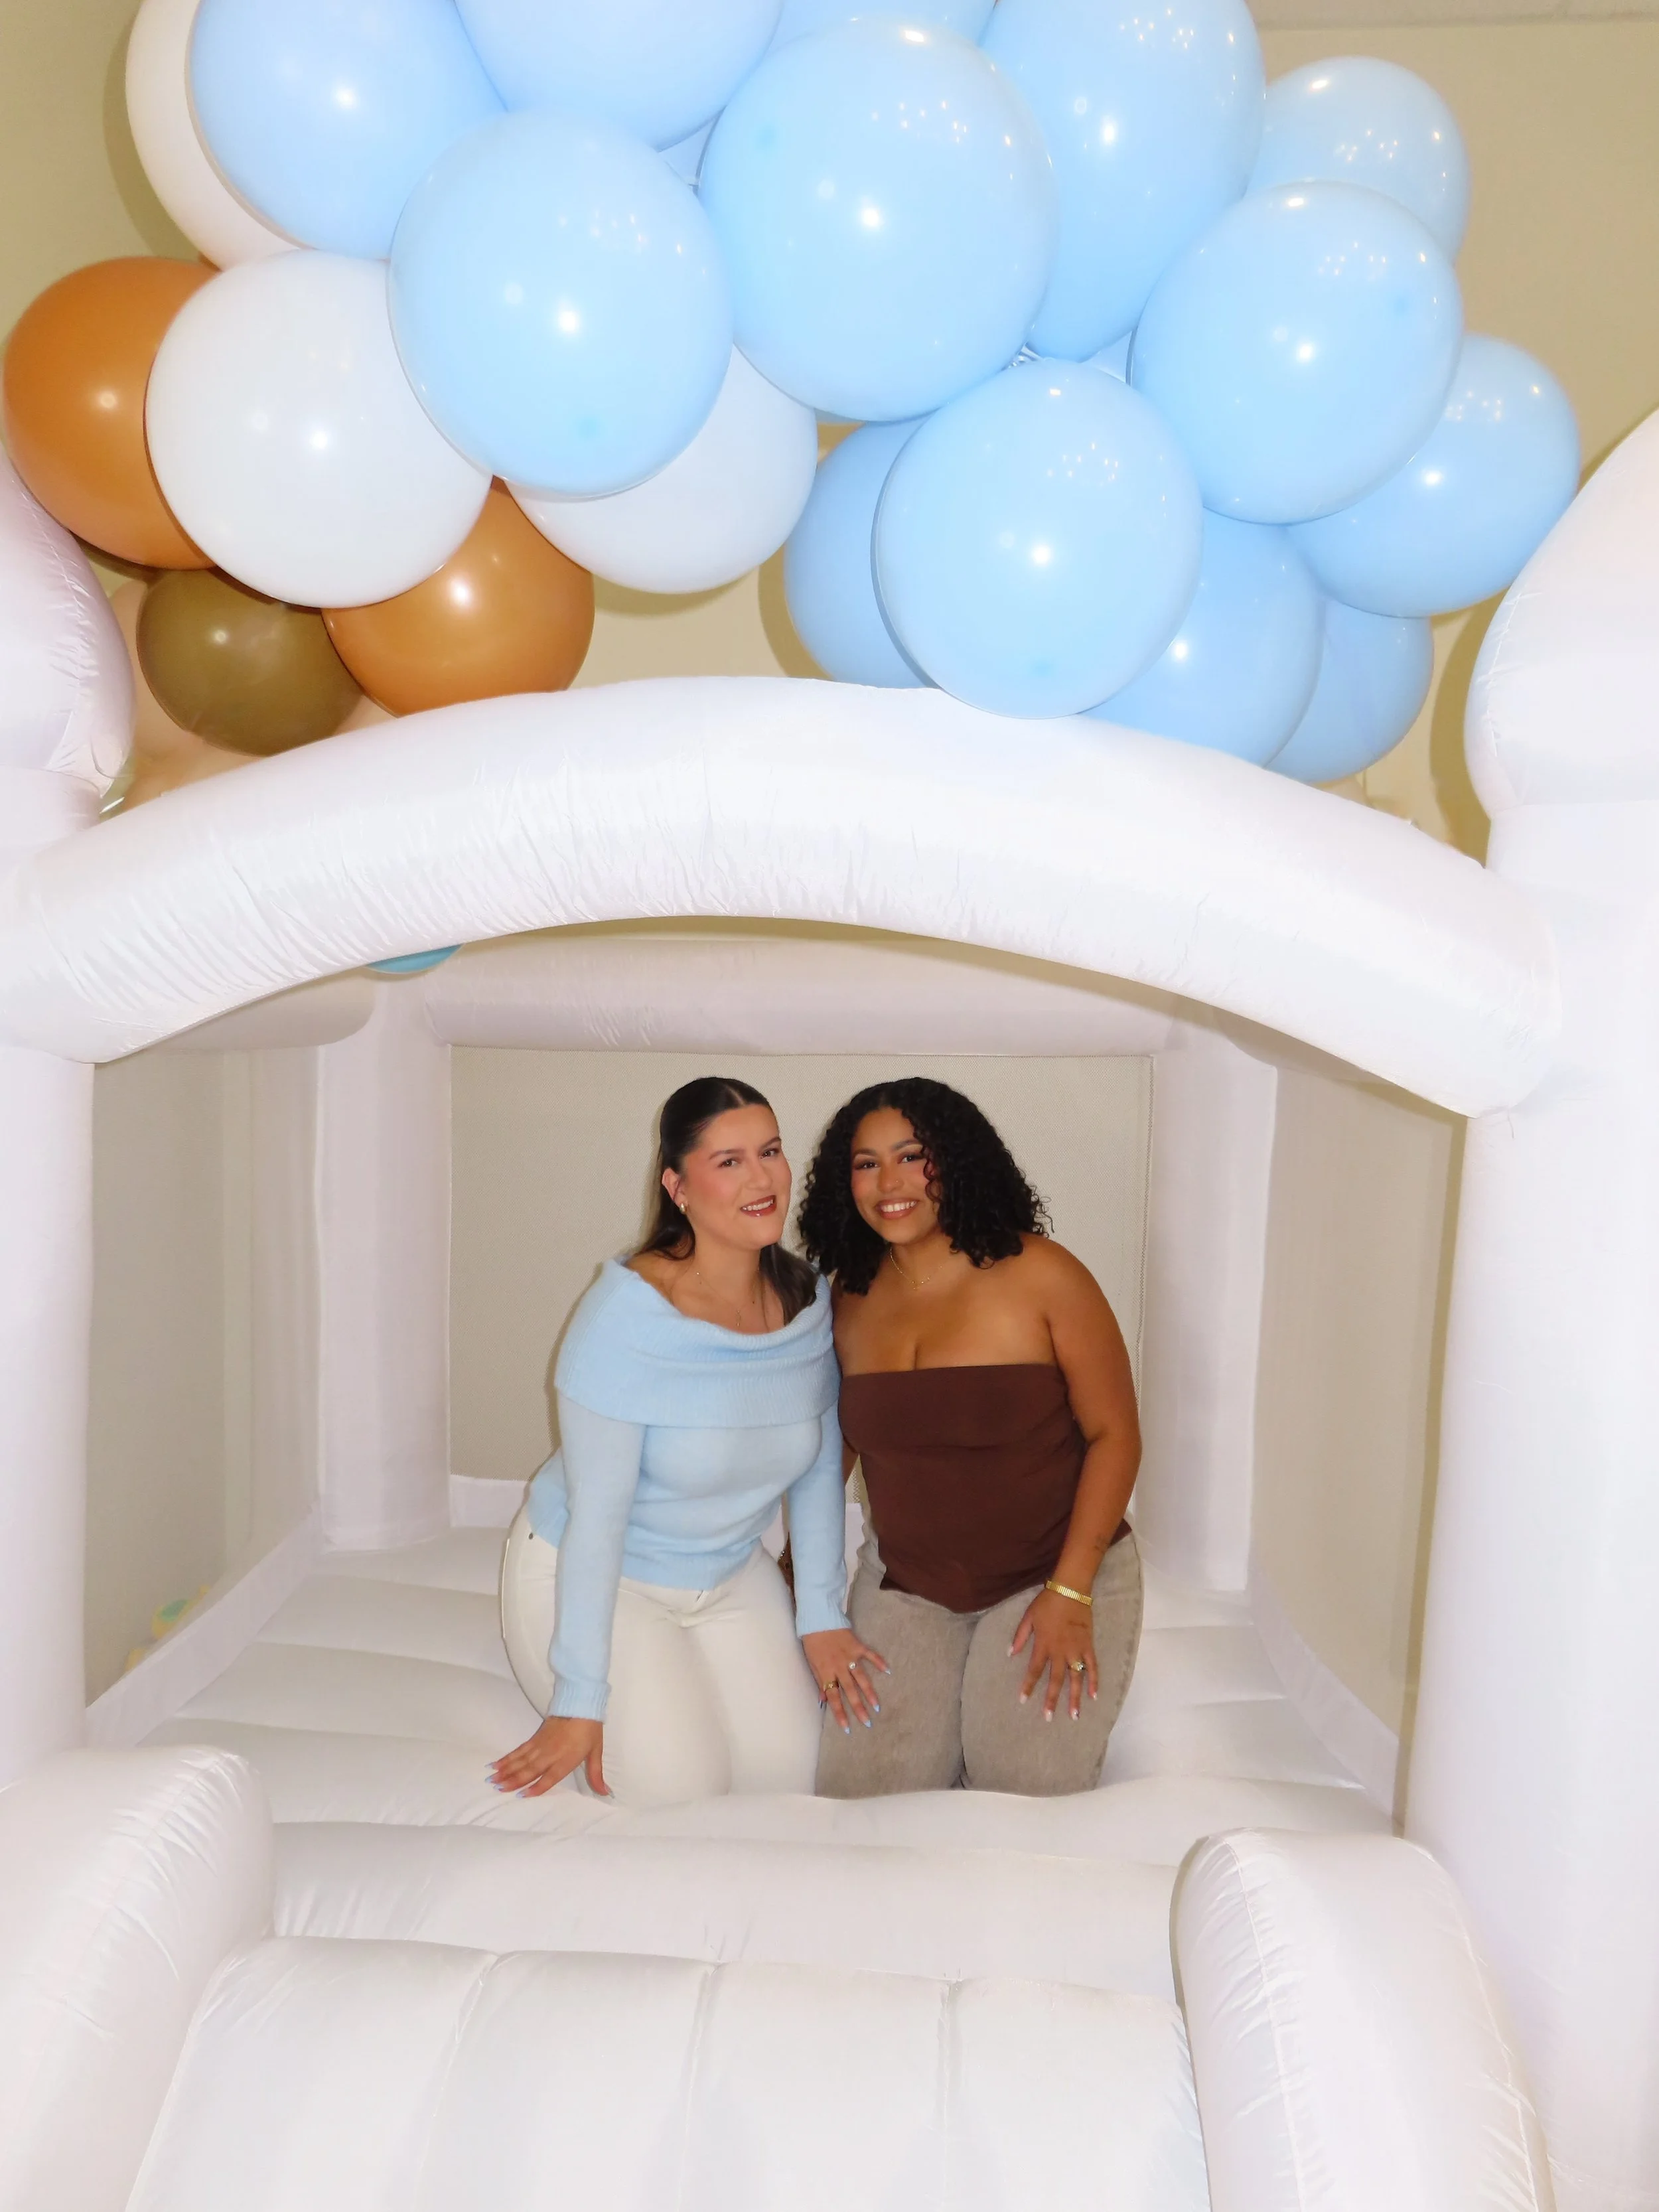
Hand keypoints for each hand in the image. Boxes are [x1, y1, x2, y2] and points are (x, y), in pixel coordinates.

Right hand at [490, 1716, 607, 1797]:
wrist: (581, 1703)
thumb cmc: (589, 1730)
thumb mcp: (596, 1752)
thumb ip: (596, 1774)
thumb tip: (606, 1793)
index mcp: (566, 1759)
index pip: (549, 1777)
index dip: (537, 1787)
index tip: (522, 1796)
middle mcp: (550, 1753)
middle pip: (530, 1769)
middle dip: (513, 1780)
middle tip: (498, 1789)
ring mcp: (541, 1745)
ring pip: (521, 1760)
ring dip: (506, 1770)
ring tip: (492, 1779)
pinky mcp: (536, 1737)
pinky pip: (519, 1750)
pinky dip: (508, 1757)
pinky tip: (497, 1764)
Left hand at [802, 1627, 888, 1732]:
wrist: (818, 1618)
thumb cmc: (812, 1642)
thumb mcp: (811, 1663)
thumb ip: (819, 1681)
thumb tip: (823, 1700)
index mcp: (826, 1672)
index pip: (834, 1697)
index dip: (840, 1713)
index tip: (847, 1728)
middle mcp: (839, 1666)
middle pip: (850, 1691)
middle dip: (859, 1708)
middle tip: (868, 1723)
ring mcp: (850, 1656)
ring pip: (861, 1677)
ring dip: (870, 1692)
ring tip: (877, 1706)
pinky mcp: (857, 1645)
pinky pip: (870, 1655)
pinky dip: (879, 1662)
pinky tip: (888, 1671)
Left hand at [1010, 1588, 1095, 1720]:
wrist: (1070, 1590)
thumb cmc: (1047, 1602)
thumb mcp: (1028, 1617)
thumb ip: (1020, 1636)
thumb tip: (1010, 1653)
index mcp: (1043, 1645)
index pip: (1034, 1671)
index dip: (1028, 1686)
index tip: (1023, 1700)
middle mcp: (1059, 1652)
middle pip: (1055, 1681)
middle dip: (1051, 1700)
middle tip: (1048, 1718)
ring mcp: (1076, 1650)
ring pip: (1075, 1679)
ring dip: (1074, 1698)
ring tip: (1073, 1715)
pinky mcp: (1088, 1646)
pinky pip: (1092, 1667)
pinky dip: (1094, 1681)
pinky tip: (1093, 1696)